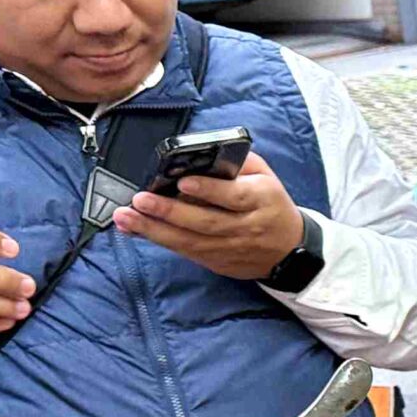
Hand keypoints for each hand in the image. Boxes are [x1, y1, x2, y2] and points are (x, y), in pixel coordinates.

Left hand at [113, 151, 304, 280]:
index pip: (235, 196)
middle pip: (206, 222)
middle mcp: (247, 226)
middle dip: (170, 211)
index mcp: (262, 200)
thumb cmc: (270, 204)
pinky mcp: (218, 262)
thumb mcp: (265, 176)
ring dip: (155, 229)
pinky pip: (186, 252)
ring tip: (126, 217)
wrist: (289, 249)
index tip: (182, 182)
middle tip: (141, 199)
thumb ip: (238, 163)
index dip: (208, 190)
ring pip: (191, 241)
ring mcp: (231, 247)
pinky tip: (137, 229)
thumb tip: (201, 154)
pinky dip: (159, 240)